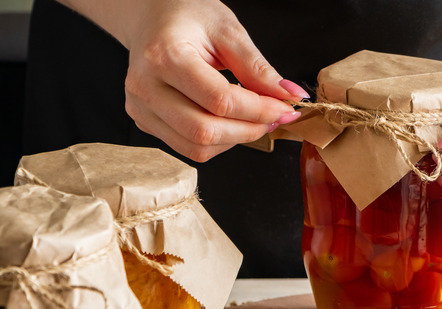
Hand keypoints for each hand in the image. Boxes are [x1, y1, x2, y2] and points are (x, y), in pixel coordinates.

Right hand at [110, 0, 308, 160]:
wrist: (151, 17)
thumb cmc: (188, 17)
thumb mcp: (228, 31)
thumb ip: (257, 68)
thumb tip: (290, 96)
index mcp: (164, 56)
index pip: (219, 101)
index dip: (260, 110)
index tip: (285, 107)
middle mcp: (145, 87)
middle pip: (205, 132)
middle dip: (250, 130)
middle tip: (274, 117)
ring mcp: (140, 109)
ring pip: (197, 147)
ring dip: (236, 139)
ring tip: (255, 118)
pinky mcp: (144, 122)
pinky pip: (188, 147)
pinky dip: (218, 141)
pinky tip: (230, 120)